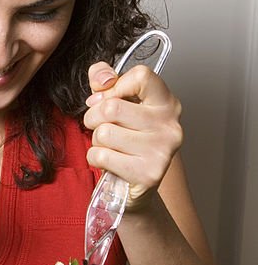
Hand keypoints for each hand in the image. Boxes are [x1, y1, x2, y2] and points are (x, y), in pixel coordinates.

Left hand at [83, 62, 182, 208]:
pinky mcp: (148, 174)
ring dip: (96, 141)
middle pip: (112, 107)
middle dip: (93, 118)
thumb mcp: (115, 103)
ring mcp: (161, 150)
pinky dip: (96, 159)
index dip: (114, 87)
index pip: (141, 75)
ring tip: (110, 147)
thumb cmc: (125, 141)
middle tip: (100, 127)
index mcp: (166, 103)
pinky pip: (101, 156)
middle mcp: (170, 125)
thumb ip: (105, 80)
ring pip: (104, 133)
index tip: (109, 99)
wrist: (134, 188)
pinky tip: (110, 162)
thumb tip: (103, 78)